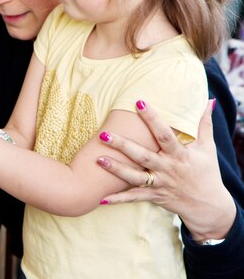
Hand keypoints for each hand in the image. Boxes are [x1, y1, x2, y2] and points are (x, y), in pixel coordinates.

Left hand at [97, 100, 236, 241]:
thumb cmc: (206, 172)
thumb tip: (209, 101)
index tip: (139, 102)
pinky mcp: (154, 197)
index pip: (164, 134)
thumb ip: (204, 124)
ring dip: (116, 169)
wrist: (209, 206)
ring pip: (134, 177)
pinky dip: (118, 199)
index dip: (152, 119)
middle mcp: (167, 169)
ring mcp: (159, 184)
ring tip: (98, 159)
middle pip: (142, 156)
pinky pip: (133, 198)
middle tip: (104, 134)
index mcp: (180, 155)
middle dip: (123, 145)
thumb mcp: (207, 148)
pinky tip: (101, 198)